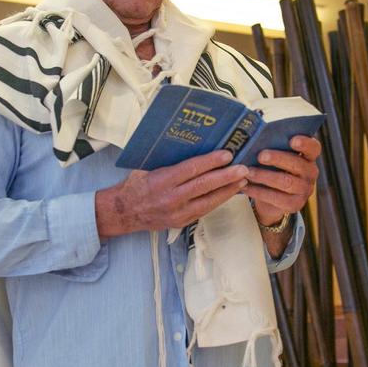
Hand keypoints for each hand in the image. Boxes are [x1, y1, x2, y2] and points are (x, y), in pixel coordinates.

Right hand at [96, 150, 248, 237]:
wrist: (124, 212)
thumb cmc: (135, 185)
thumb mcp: (146, 167)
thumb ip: (168, 160)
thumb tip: (191, 144)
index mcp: (161, 181)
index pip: (190, 170)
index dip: (210, 162)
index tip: (227, 154)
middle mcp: (170, 198)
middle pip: (203, 186)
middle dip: (226, 177)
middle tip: (243, 168)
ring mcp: (177, 213)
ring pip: (208, 201)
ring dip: (228, 190)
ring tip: (243, 180)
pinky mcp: (181, 222)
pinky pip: (204, 210)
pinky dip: (219, 200)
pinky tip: (230, 192)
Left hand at [243, 135, 320, 227]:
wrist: (271, 199)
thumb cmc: (273, 169)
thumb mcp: (275, 157)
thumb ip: (272, 147)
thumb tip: (255, 140)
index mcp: (308, 157)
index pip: (313, 148)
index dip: (305, 143)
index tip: (292, 140)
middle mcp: (310, 173)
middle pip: (297, 164)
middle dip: (278, 158)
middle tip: (260, 156)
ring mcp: (305, 190)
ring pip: (286, 182)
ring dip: (265, 176)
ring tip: (248, 172)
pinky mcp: (295, 205)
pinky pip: (276, 198)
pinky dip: (259, 191)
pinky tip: (246, 186)